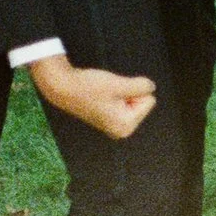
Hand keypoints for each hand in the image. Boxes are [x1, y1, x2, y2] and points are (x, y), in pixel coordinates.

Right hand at [28, 57, 157, 138]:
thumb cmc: (88, 87)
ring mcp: (114, 125)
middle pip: (142, 101)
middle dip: (128, 92)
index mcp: (125, 126)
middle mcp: (121, 130)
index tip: (114, 92)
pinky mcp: (109, 117)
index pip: (149, 99)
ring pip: (133, 99)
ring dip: (121, 92)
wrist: (63, 87)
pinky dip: (115, 94)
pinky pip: (123, 100)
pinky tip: (100, 96)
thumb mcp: (119, 84)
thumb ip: (140, 86)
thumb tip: (151, 88)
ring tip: (103, 94)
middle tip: (108, 92)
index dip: (133, 90)